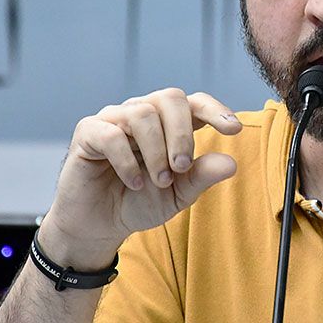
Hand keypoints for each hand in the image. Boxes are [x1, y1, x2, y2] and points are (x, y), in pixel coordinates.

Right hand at [38, 88, 241, 268]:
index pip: (194, 102)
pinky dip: (128, 161)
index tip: (234, 130)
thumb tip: (231, 163)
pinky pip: (112, 134)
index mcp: (168, 123)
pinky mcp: (89, 131)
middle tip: (181, 168)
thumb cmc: (140, 202)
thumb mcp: (177, 195)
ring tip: (158, 181)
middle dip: (182, 134)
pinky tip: (135, 183)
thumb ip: (201, 177)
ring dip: (155, 151)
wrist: (100, 224)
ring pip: (142, 113)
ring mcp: (114, 118)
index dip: (215, 110)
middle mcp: (143, 112)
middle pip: (170, 98)